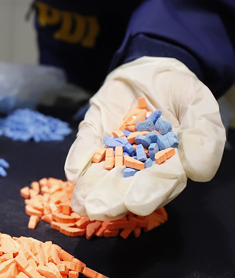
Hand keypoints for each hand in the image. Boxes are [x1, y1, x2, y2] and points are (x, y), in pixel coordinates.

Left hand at [64, 57, 225, 220]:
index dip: (148, 194)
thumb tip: (199, 172)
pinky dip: (78, 158)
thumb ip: (203, 137)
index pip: (159, 183)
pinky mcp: (93, 133)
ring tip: (81, 203)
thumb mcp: (199, 106)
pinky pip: (84, 147)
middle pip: (125, 185)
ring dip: (91, 187)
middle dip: (111, 198)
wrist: (152, 68)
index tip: (137, 203)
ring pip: (101, 173)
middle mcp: (137, 163)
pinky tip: (73, 171)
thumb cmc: (181, 92)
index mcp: (168, 162)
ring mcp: (112, 149)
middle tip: (98, 209)